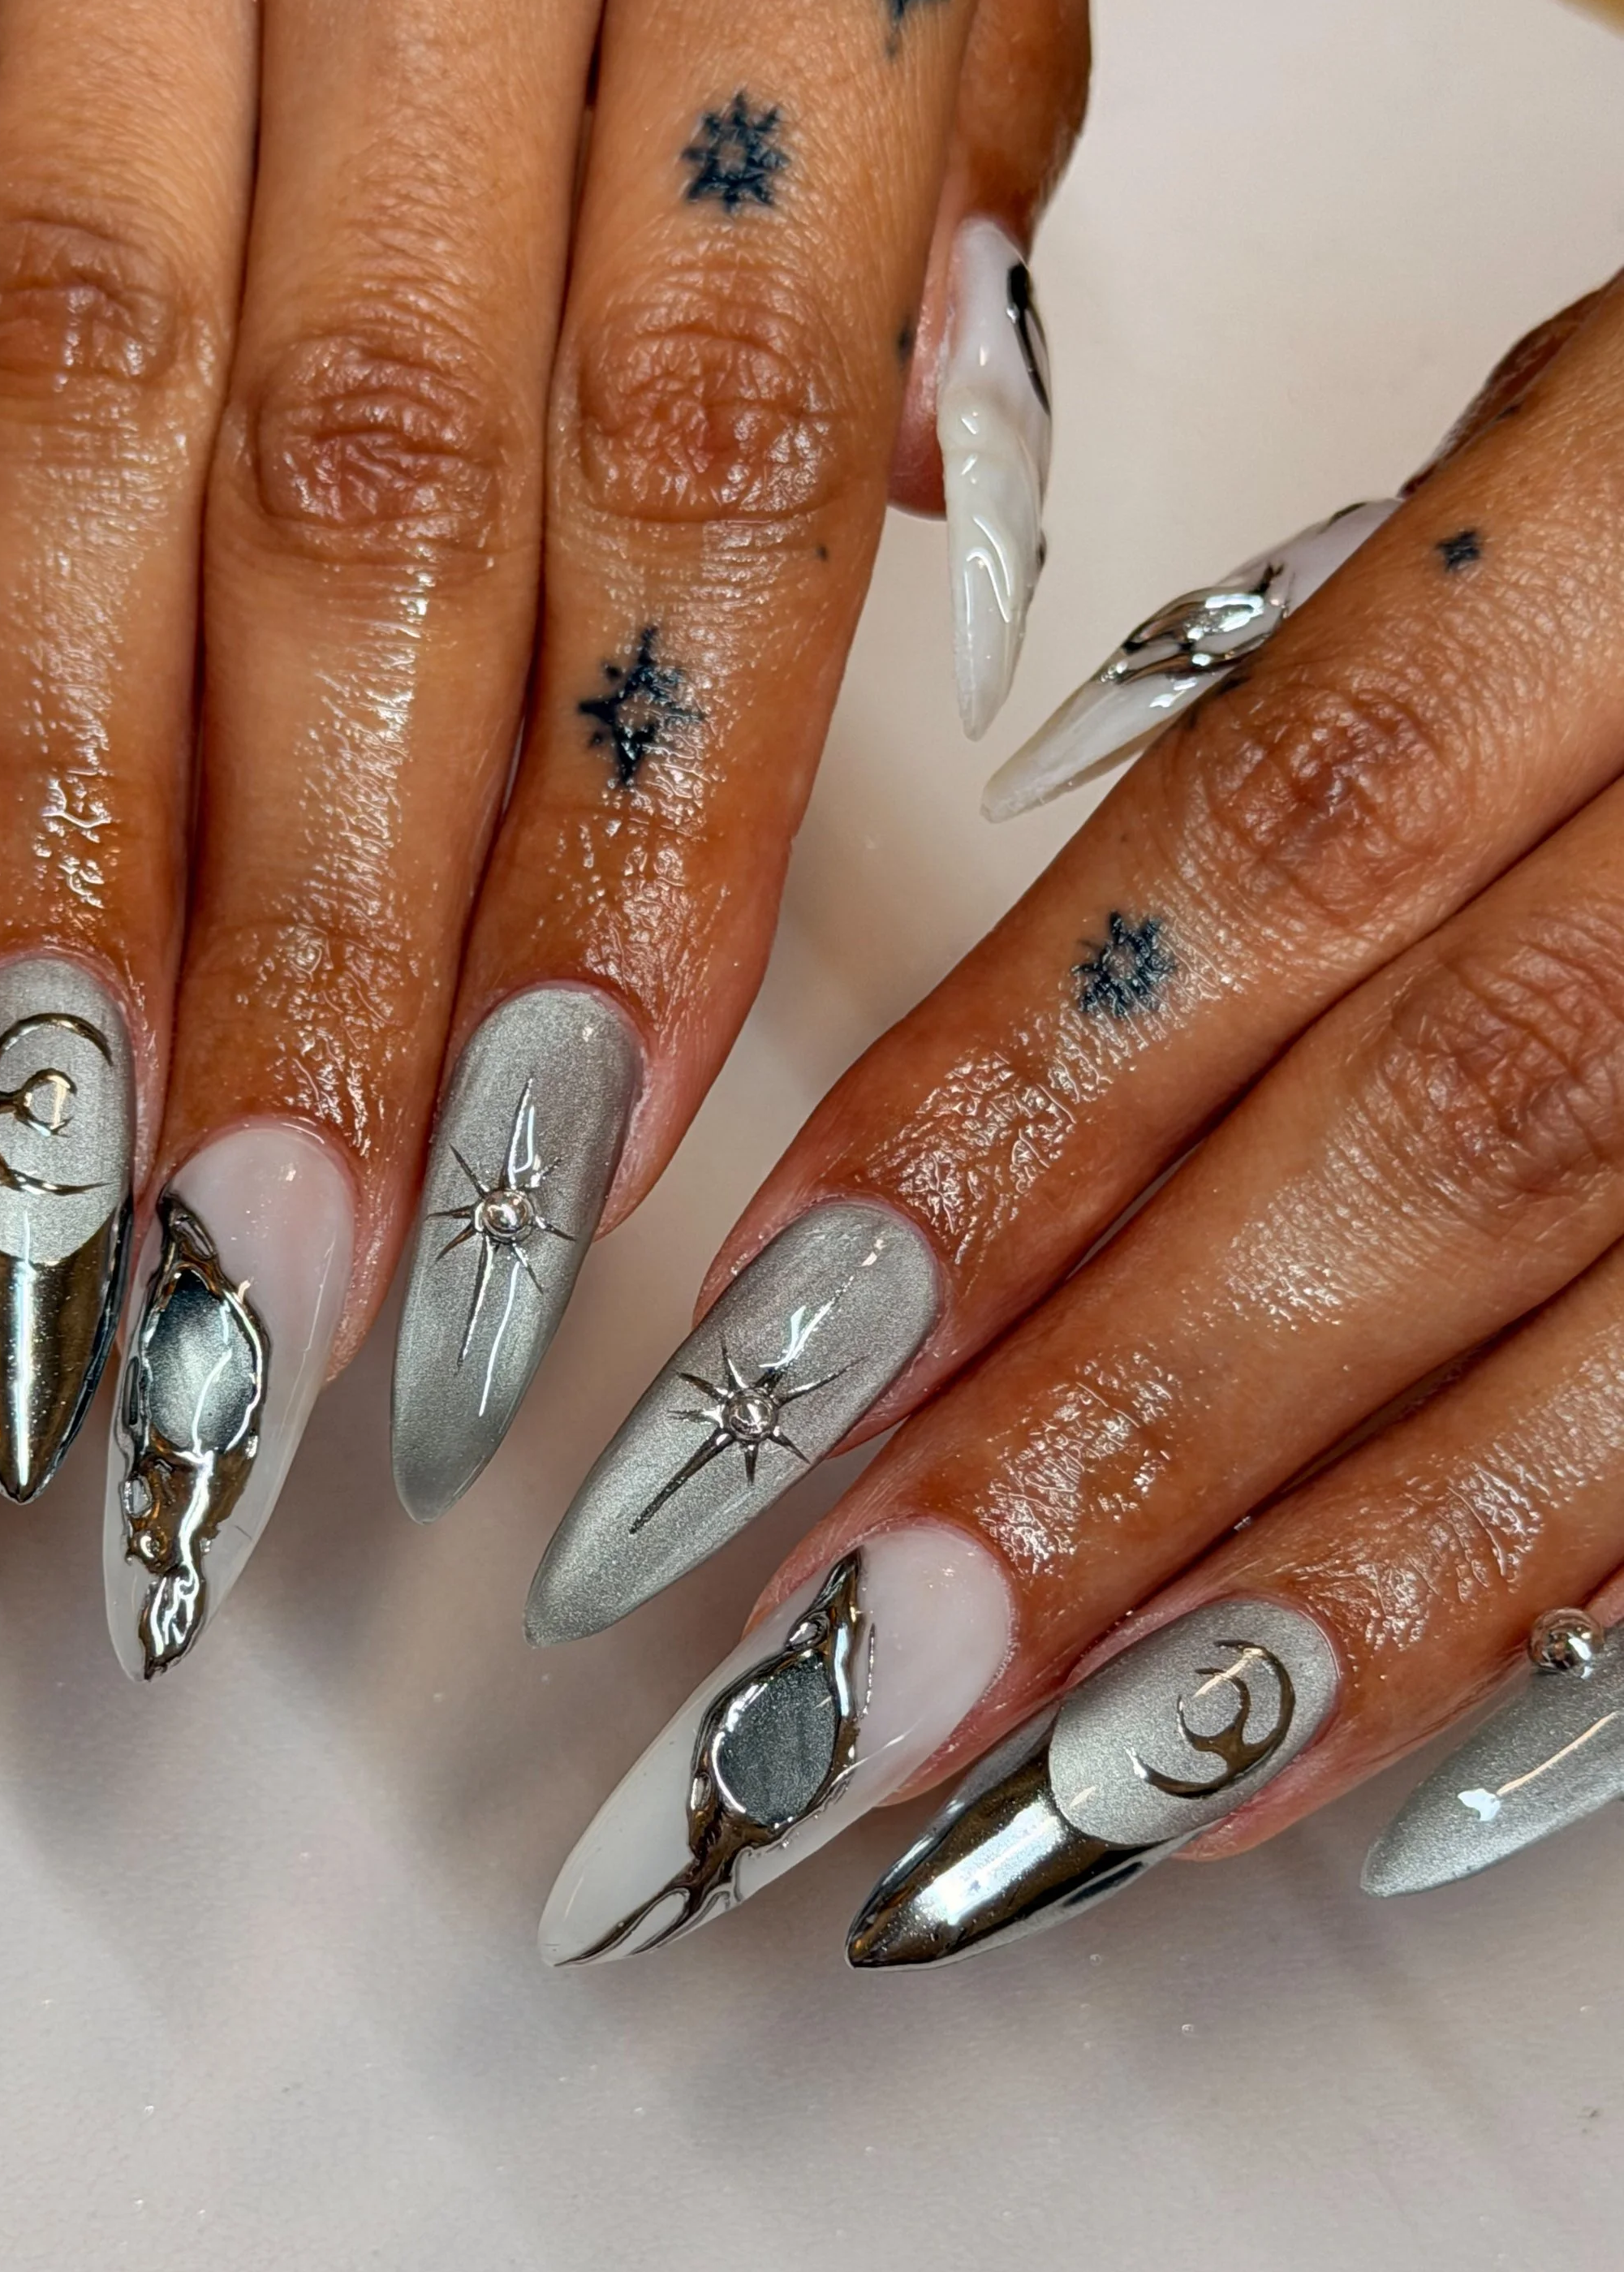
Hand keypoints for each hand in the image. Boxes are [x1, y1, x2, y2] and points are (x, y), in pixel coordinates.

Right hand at [0, 0, 1089, 1679]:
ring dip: (39, 847)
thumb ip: (920, 192)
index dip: (617, 868)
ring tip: (31, 1184)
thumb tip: (906, 546)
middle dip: (305, 959)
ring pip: (73, 410)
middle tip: (257, 1310)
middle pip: (374, 517)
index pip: (703, 482)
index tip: (545, 1186)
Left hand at [532, 276, 1623, 1968]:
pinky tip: (1339, 1780)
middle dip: (1096, 1450)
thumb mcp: (1560, 453)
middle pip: (1428, 1145)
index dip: (993, 1136)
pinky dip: (1561, 1618)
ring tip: (1031, 1819)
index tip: (731, 1391)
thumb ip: (1320, 688)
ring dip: (1309, 1610)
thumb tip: (1008, 950)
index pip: (1275, 849)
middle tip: (806, 1709)